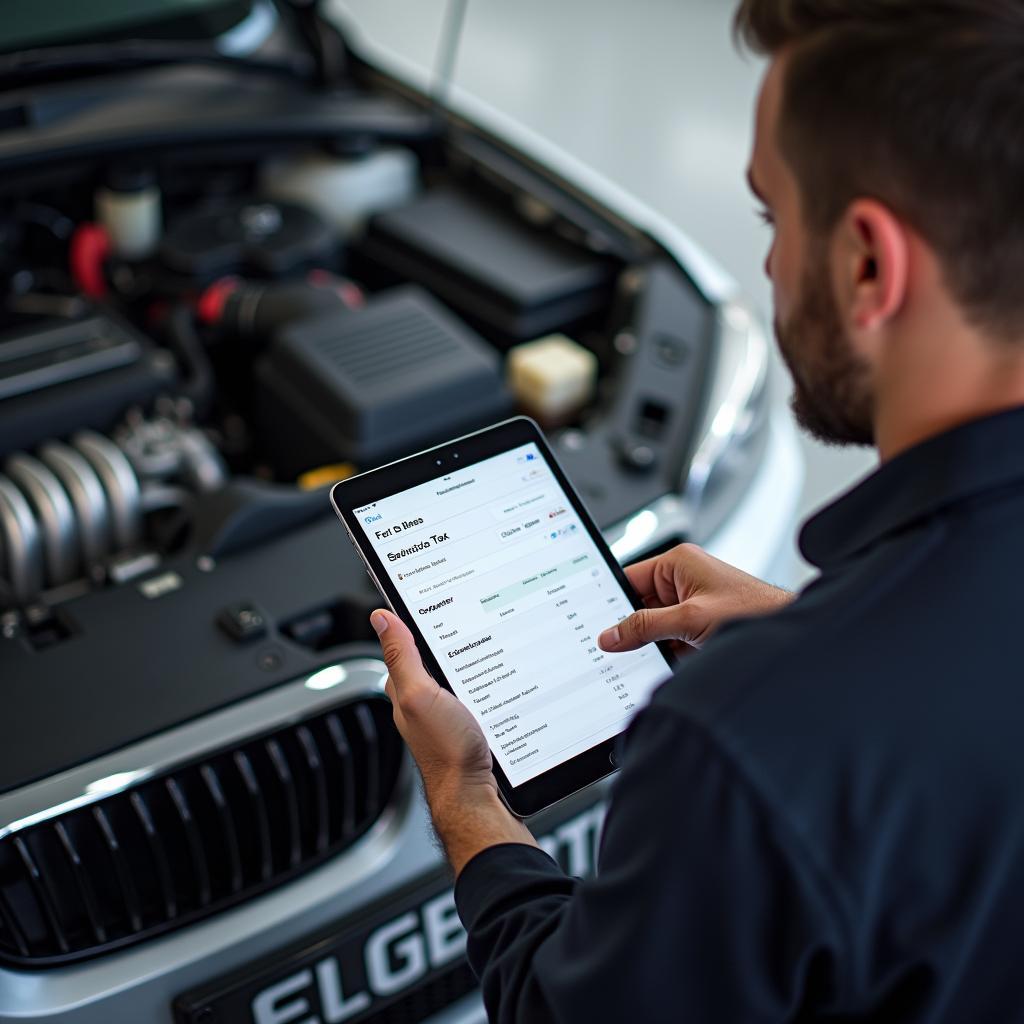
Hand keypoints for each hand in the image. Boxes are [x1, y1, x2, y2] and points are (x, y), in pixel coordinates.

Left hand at [371, 609, 535, 873]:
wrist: (477, 798)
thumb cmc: (446, 754)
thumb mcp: (420, 695)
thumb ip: (401, 657)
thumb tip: (381, 618)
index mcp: (405, 690)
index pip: (403, 645)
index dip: (413, 622)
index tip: (429, 598)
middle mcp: (423, 703)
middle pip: (434, 659)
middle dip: (450, 639)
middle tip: (471, 620)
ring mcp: (448, 715)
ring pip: (458, 676)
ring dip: (474, 662)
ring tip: (490, 644)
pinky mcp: (472, 726)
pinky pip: (479, 694)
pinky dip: (489, 683)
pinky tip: (501, 679)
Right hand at [598, 543, 792, 652]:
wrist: (787, 633)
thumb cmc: (754, 611)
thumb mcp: (690, 619)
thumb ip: (646, 626)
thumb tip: (611, 635)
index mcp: (678, 562)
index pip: (629, 578)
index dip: (609, 600)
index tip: (592, 622)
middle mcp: (683, 579)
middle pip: (638, 605)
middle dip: (628, 627)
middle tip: (611, 648)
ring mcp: (690, 605)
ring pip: (652, 626)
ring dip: (647, 643)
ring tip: (638, 658)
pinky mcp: (697, 627)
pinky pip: (667, 639)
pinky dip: (661, 653)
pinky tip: (657, 665)